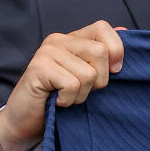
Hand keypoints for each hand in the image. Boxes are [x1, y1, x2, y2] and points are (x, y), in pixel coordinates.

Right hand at [0, 20, 123, 150]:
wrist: (25, 122)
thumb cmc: (60, 98)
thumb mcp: (87, 75)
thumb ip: (104, 54)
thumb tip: (125, 29)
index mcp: (73, 38)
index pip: (103, 28)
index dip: (116, 49)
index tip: (114, 71)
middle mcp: (59, 39)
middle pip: (101, 52)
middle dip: (99, 79)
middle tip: (82, 90)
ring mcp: (47, 52)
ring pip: (88, 73)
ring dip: (82, 94)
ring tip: (66, 96)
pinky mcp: (39, 68)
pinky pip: (72, 85)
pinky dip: (69, 100)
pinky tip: (57, 101)